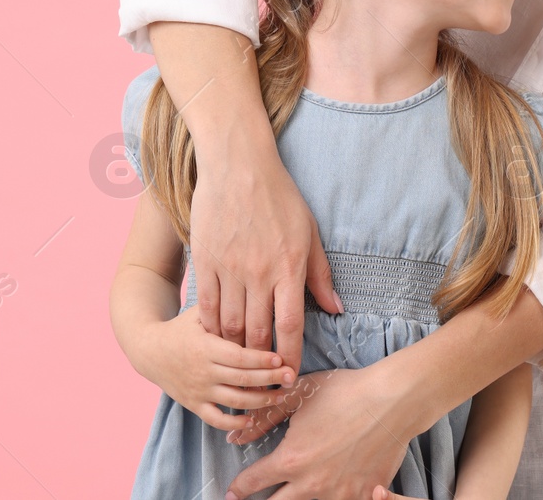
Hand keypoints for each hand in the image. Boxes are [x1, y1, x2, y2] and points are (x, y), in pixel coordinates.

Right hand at [138, 309, 295, 432]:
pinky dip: (233, 422)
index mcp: (206, 347)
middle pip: (242, 379)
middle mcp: (203, 371)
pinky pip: (215, 419)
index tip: (280, 358)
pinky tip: (251, 419)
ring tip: (281, 396)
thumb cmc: (181, 328)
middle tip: (291, 377)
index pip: (238, 356)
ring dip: (260, 402)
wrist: (149, 351)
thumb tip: (253, 298)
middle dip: (269, 379)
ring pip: (234, 400)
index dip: (260, 359)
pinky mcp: (193, 404)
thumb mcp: (197, 314)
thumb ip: (221, 310)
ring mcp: (199, 390)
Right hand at [189, 142, 341, 377]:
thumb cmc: (279, 196)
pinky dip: (212, 328)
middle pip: (259, 334)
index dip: (290, 357)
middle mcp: (259, 273)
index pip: (290, 326)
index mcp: (289, 267)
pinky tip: (217, 337)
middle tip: (264, 376)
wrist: (237, 165)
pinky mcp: (206, 261)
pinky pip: (207, 306)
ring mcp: (230, 268)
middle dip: (262, 362)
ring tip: (241, 360)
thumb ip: (320, 274)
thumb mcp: (310, 231)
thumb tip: (336, 308)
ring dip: (236, 349)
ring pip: (231, 326)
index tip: (290, 375)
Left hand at [224, 364, 419, 499]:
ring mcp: (339, 495)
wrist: (392, 401)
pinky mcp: (364, 496)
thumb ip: (264, 418)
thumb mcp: (299, 396)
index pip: (254, 482)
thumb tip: (236, 435)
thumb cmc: (345, 392)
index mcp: (291, 460)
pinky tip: (333, 486)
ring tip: (300, 484)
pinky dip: (334, 497)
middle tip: (258, 498)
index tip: (233, 492)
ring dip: (299, 497)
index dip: (239, 487)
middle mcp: (311, 485)